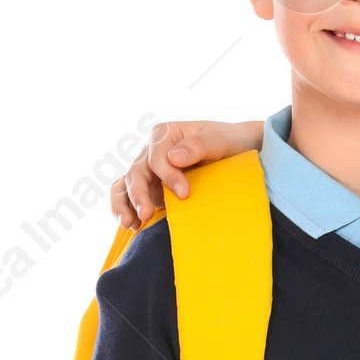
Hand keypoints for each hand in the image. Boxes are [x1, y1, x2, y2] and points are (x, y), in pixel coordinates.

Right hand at [111, 120, 265, 227]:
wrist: (234, 153)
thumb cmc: (226, 142)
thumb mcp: (217, 139)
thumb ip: (198, 145)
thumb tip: (173, 158)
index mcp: (164, 135)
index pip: (156, 157)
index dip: (167, 175)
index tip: (184, 193)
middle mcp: (151, 152)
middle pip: (137, 172)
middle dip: (139, 195)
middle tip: (147, 214)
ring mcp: (149, 171)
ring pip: (126, 185)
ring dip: (124, 204)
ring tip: (130, 223)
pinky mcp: (151, 188)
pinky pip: (129, 196)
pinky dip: (126, 208)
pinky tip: (133, 225)